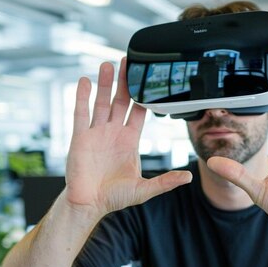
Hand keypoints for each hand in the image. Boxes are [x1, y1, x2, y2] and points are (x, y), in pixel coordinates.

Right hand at [65, 59, 191, 215]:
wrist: (88, 204)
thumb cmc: (114, 197)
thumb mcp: (144, 189)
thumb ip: (165, 182)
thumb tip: (188, 177)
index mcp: (129, 141)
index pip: (138, 112)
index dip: (143, 96)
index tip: (147, 80)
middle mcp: (113, 133)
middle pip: (120, 101)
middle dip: (124, 82)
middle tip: (128, 62)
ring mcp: (96, 133)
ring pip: (101, 102)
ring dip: (104, 83)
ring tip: (108, 65)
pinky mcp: (80, 137)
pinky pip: (81, 112)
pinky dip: (82, 96)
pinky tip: (85, 81)